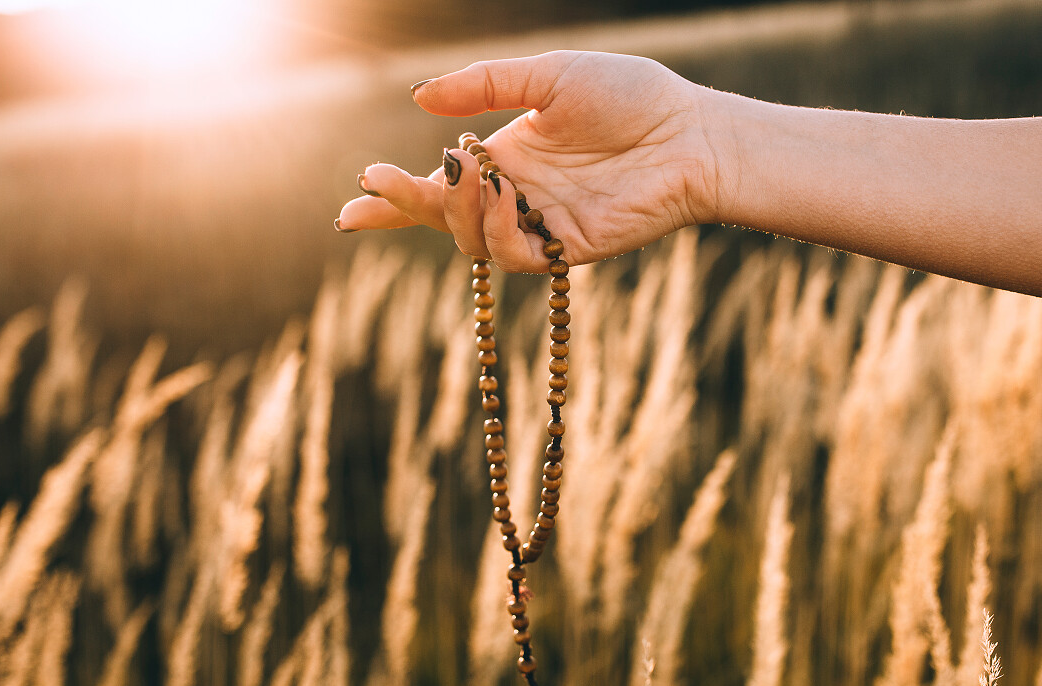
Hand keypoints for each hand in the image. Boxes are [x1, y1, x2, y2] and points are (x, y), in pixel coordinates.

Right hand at [336, 51, 721, 271]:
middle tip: (381, 183)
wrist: (690, 133)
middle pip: (442, 217)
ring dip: (454, 208)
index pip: (437, 184)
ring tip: (469, 170)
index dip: (393, 199)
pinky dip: (497, 229)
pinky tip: (508, 196)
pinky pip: (514, 254)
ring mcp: (540, 224)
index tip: (351, 209)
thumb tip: (419, 99)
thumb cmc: (630, 96)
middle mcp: (516, 194)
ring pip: (469, 239)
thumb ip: (484, 84)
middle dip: (405, 203)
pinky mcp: (566, 249)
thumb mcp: (548, 75)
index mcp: (505, 155)